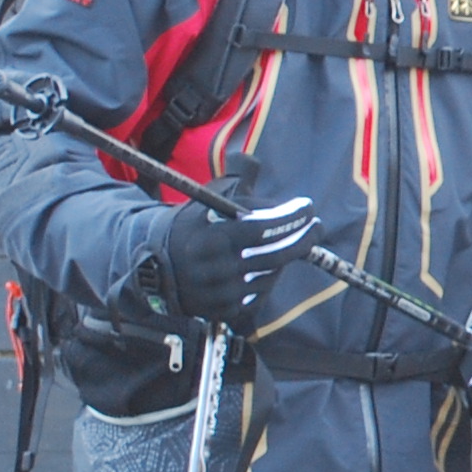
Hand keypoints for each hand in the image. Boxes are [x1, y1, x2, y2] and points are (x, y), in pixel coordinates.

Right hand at [146, 188, 315, 325]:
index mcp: (213, 238)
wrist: (154, 269)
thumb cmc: (189, 227)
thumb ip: (232, 181)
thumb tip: (251, 160)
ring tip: (283, 245)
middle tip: (317, 227)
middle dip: (303, 240)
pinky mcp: (223, 311)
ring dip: (282, 259)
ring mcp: (222, 294)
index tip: (307, 207)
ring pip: (270, 276)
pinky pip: (258, 296)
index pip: (263, 228)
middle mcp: (218, 269)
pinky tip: (266, 267)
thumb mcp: (205, 200)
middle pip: (275, 256)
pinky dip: (266, 280)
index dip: (291, 218)